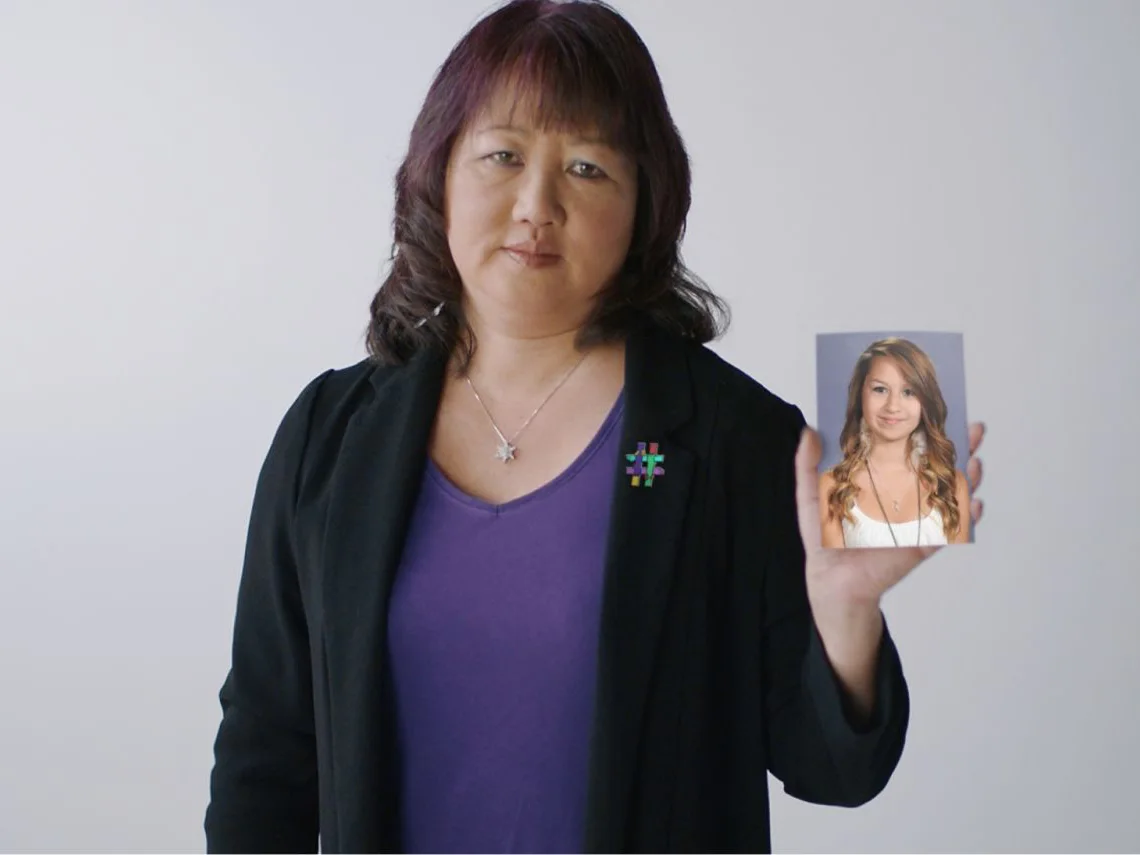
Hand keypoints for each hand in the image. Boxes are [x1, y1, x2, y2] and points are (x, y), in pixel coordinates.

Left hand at [794, 422, 985, 606]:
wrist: (830, 579)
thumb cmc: (823, 540)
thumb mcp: (811, 495)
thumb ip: (807, 464)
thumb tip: (810, 431)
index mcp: (882, 482)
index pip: (909, 452)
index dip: (924, 433)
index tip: (936, 413)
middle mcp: (904, 498)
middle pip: (938, 468)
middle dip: (960, 449)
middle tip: (972, 428)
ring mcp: (916, 521)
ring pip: (952, 495)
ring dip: (970, 478)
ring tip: (976, 461)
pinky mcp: (921, 544)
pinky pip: (952, 531)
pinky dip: (969, 519)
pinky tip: (976, 505)